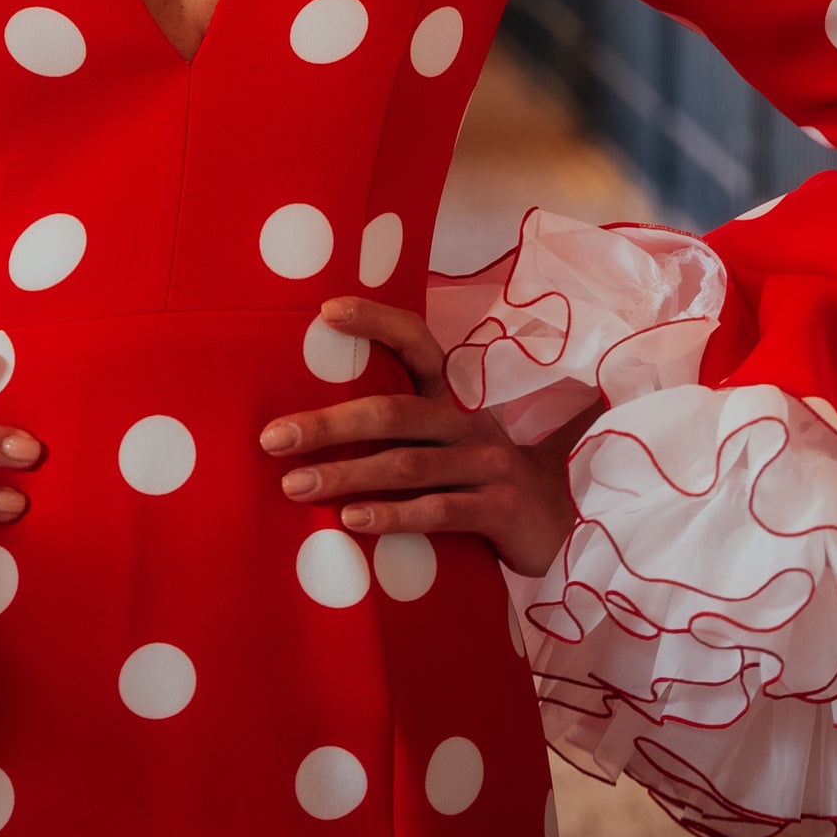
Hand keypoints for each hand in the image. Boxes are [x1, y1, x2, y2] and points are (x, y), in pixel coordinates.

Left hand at [259, 296, 597, 579]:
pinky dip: (392, 516)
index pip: (416, 344)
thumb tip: (310, 421)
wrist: (563, 525)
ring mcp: (485, 465)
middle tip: (272, 438)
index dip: (375, 323)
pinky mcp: (498, 510)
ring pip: (406, 464)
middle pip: (392, 412)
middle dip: (328, 424)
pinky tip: (352, 520)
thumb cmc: (480, 481)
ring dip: (345, 475)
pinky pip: (437, 510)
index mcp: (451, 399)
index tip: (326, 312)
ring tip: (294, 485)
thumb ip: (398, 432)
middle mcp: (467, 423)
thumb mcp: (445, 445)